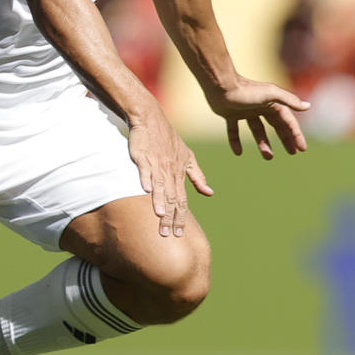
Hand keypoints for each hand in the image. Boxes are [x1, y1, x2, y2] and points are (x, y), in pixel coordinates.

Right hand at [126, 115, 212, 238]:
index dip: (181, 217)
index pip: (182, 200)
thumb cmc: (167, 140)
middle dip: (170, 217)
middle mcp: (170, 171)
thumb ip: (198, 176)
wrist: (151, 119)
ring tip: (160, 217)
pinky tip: (146, 190)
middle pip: (172, 198)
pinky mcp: (143, 156)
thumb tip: (210, 193)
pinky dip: (147, 179)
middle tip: (168, 234)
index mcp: (179, 173)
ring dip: (160, 202)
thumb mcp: (187, 157)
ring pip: (160, 186)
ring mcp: (157, 164)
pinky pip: (146, 169)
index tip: (180, 233)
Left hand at [205, 77, 310, 158]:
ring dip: (263, 143)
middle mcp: (260, 106)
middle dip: (284, 139)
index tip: (302, 149)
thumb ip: (289, 100)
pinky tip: (238, 152)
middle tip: (291, 153)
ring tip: (268, 157)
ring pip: (257, 130)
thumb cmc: (246, 90)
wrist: (220, 85)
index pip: (288, 121)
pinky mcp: (230, 114)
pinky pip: (234, 130)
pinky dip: (235, 141)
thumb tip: (308, 106)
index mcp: (272, 102)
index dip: (296, 134)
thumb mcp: (271, 94)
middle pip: (276, 125)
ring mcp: (245, 110)